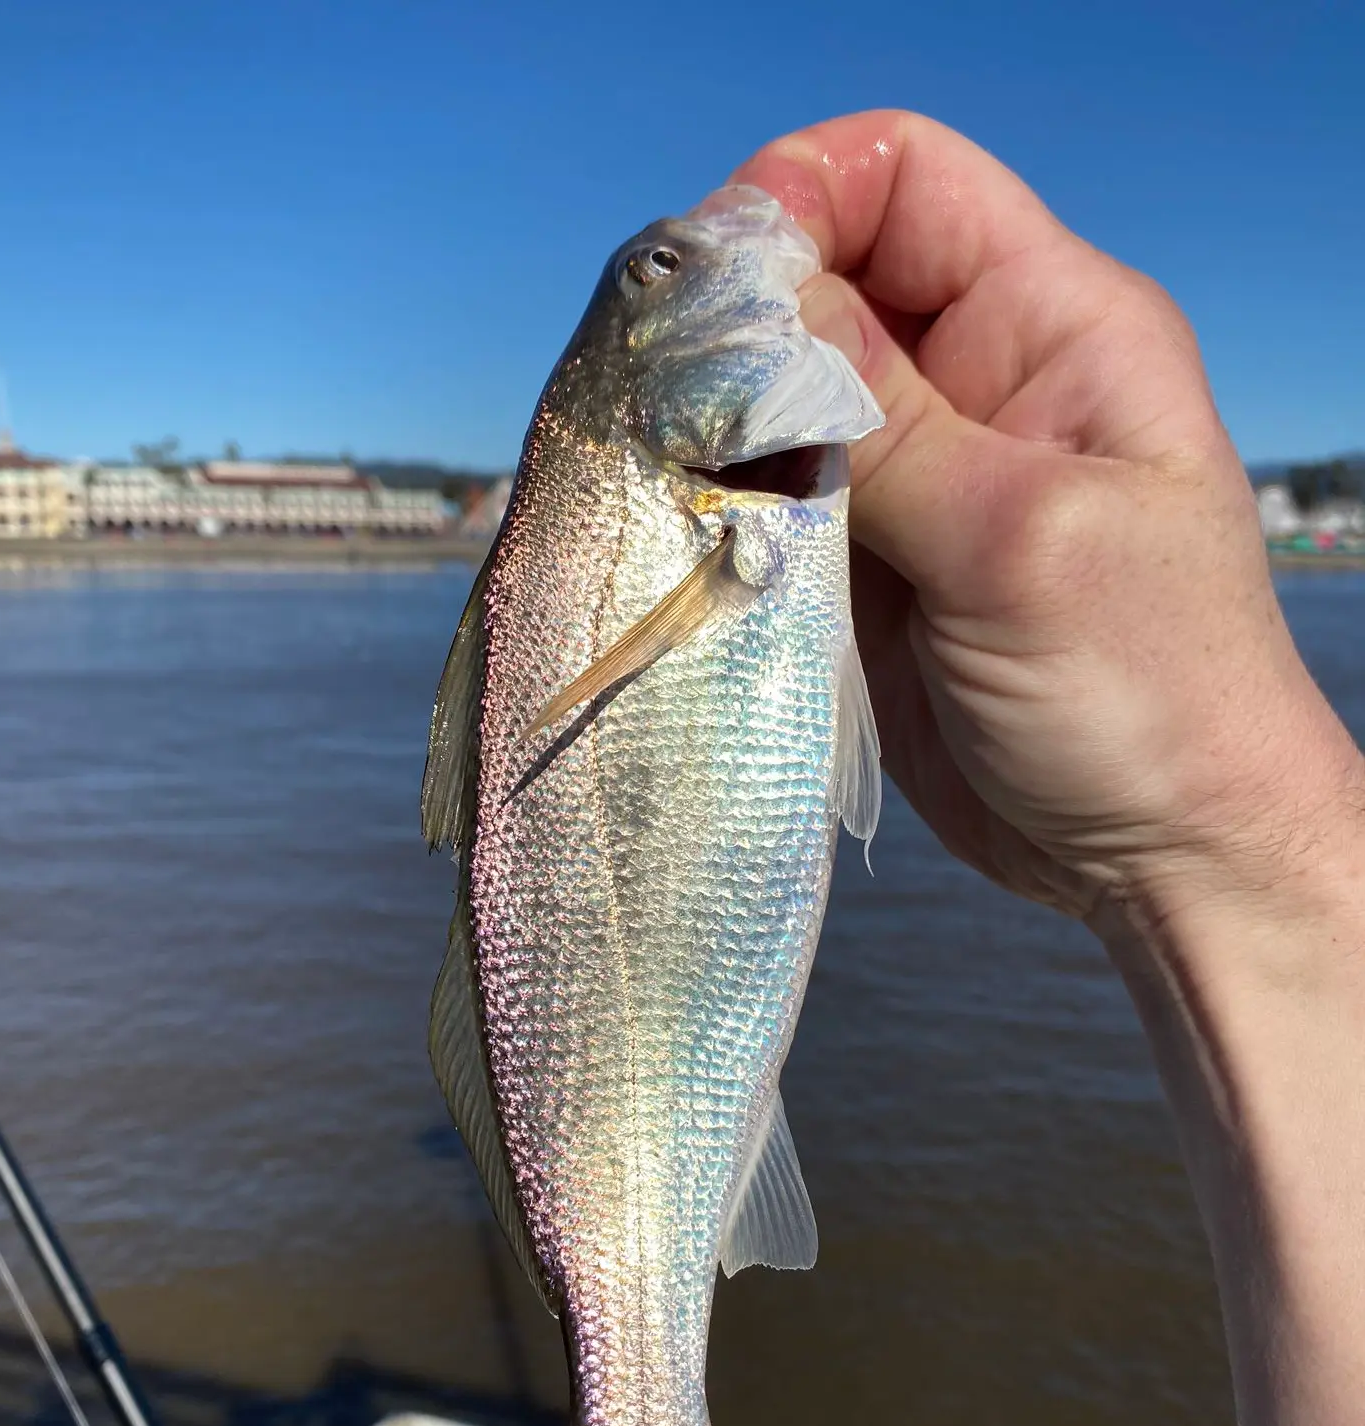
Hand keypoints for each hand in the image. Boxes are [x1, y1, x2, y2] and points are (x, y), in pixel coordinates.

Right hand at [734, 111, 1364, 923]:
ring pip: (782, 400)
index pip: (904, 179)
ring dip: (715, 431)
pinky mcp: (870, 563)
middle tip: (660, 399)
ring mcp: (915, 477)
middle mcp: (975, 381)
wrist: (1158, 854)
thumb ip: (880, 426)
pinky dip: (721, 512)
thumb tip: (743, 321)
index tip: (716, 281)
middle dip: (734, 326)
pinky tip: (683, 539)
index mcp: (1050, 325)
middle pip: (823, 284)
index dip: (801, 194)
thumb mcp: (1020, 541)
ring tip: (662, 481)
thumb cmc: (1148, 692)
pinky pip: (772, 502)